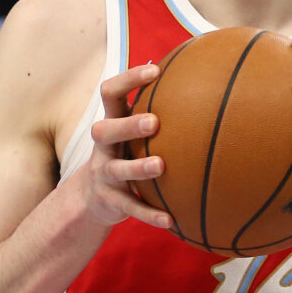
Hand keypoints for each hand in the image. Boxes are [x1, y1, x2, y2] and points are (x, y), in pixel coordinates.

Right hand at [80, 63, 172, 229]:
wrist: (93, 197)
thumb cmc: (125, 152)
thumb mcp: (132, 129)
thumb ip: (155, 107)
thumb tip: (198, 75)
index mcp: (111, 122)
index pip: (110, 93)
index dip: (128, 80)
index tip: (155, 71)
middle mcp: (103, 147)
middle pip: (105, 130)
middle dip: (127, 125)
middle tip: (154, 122)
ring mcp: (104, 174)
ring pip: (116, 170)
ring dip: (137, 168)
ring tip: (160, 166)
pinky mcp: (111, 201)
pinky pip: (131, 208)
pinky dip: (150, 214)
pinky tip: (172, 221)